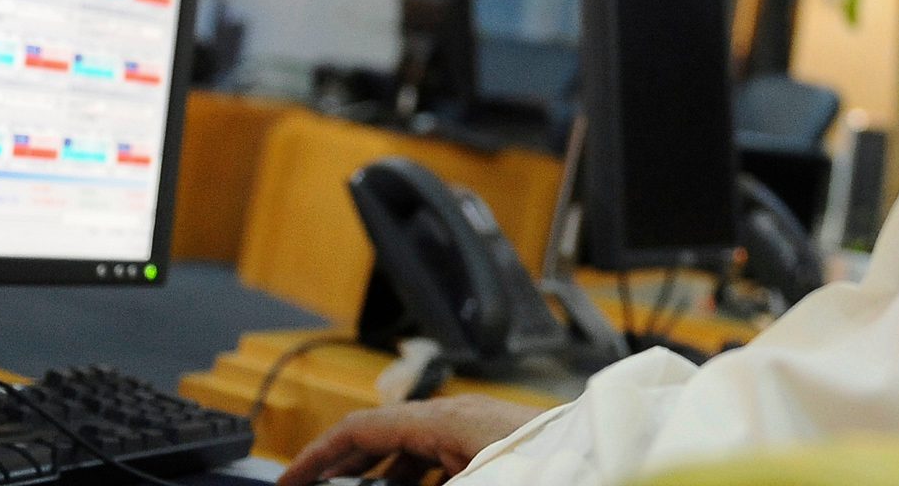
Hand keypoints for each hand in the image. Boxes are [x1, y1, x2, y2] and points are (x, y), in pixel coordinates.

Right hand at [276, 393, 535, 483]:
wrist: (610, 467)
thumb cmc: (549, 472)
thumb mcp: (465, 484)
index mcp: (446, 420)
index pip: (362, 428)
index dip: (318, 456)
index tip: (288, 482)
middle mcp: (464, 419)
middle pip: (388, 440)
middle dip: (350, 470)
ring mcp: (486, 435)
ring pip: (420, 455)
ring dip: (388, 482)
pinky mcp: (507, 452)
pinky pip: (449, 464)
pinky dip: (423, 483)